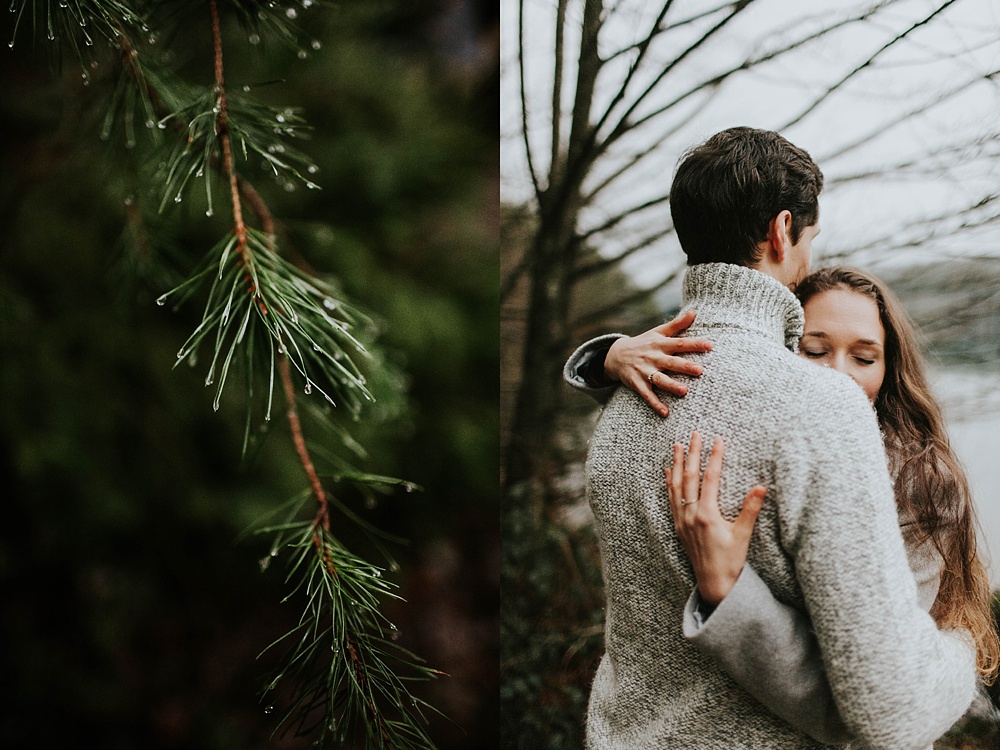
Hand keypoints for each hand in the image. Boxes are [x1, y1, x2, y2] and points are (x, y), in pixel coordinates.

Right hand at [605, 310, 712, 416]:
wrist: (616, 355)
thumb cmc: (643, 343)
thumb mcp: (657, 332)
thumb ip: (677, 325)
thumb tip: (694, 312)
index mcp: (660, 344)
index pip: (679, 343)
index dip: (694, 344)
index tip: (710, 345)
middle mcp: (653, 357)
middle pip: (671, 362)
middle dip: (684, 366)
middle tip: (700, 370)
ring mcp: (644, 371)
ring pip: (659, 379)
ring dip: (671, 385)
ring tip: (684, 391)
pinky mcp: (637, 383)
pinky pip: (647, 395)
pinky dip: (655, 404)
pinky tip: (665, 412)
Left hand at [665, 432, 765, 605]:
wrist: (714, 583)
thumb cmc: (731, 560)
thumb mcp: (743, 535)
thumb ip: (750, 509)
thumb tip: (761, 486)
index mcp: (707, 515)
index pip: (711, 478)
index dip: (714, 457)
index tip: (717, 440)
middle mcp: (691, 514)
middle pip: (690, 477)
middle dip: (692, 453)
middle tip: (694, 434)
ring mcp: (682, 520)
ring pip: (676, 485)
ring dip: (677, 464)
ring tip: (677, 445)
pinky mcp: (678, 525)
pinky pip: (671, 499)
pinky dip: (669, 482)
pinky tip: (668, 471)